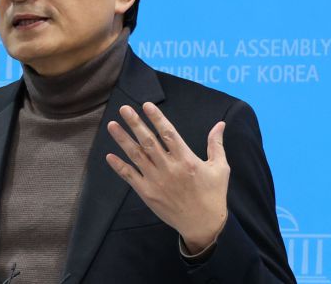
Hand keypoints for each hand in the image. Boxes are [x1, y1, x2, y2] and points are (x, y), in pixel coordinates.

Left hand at [105, 102, 229, 253]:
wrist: (203, 224)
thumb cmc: (213, 195)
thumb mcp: (220, 168)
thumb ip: (216, 144)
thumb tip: (220, 124)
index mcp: (186, 160)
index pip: (168, 133)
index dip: (157, 118)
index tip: (146, 105)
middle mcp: (169, 168)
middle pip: (148, 141)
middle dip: (135, 123)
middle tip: (124, 108)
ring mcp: (156, 180)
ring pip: (136, 156)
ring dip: (123, 139)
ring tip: (112, 125)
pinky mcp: (147, 193)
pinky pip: (130, 177)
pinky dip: (119, 166)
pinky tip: (109, 156)